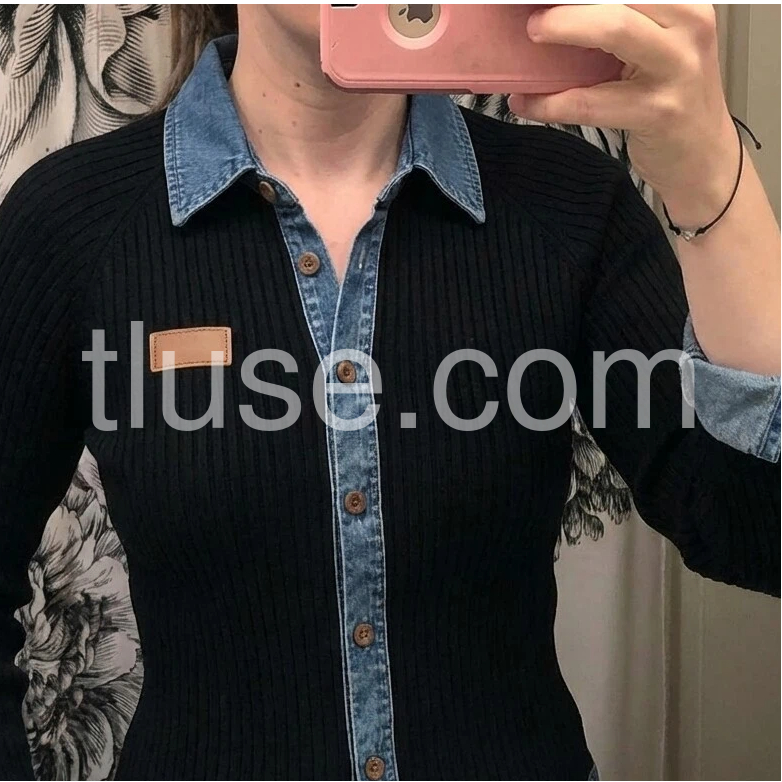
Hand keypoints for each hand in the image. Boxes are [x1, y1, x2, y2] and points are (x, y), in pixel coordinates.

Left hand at [509, 4, 737, 225]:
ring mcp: (677, 68)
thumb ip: (621, 25)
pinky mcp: (657, 112)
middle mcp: (688, 25)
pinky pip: (591, 101)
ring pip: (613, 29)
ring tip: (532, 37)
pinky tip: (527, 103)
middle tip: (535, 8)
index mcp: (685, 3)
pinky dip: (551, 103)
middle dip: (570, 0)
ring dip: (562, 29)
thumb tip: (555, 15)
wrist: (703, 158)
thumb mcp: (657, 49)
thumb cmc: (671, 100)